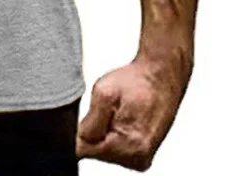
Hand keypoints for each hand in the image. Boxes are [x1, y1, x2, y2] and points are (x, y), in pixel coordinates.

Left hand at [76, 55, 189, 170]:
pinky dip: (113, 134)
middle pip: (95, 152)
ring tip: (118, 112)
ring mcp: (141, 159)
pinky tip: (123, 119)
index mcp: (129, 145)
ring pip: (104, 150)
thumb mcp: (103, 92)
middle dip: (94, 130)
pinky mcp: (142, 156)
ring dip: (104, 132)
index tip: (91, 116)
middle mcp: (138, 158)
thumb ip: (89, 123)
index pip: (85, 150)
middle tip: (109, 109)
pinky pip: (115, 149)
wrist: (160, 77)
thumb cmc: (136, 81)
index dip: (81, 131)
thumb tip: (76, 143)